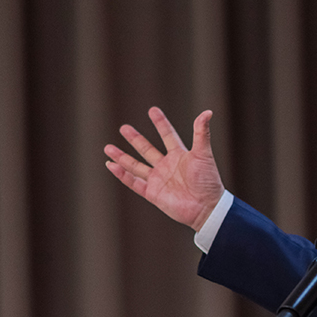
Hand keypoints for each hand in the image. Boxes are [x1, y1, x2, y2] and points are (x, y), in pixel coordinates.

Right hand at [104, 107, 224, 230]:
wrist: (206, 207)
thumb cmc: (208, 181)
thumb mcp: (204, 154)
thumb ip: (202, 133)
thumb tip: (207, 112)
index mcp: (180, 155)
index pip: (168, 135)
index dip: (161, 123)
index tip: (152, 110)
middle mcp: (167, 166)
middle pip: (147, 149)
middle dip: (135, 139)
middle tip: (123, 127)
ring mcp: (158, 180)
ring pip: (136, 166)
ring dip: (122, 157)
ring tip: (107, 147)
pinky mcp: (153, 193)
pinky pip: (134, 182)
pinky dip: (122, 175)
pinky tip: (111, 166)